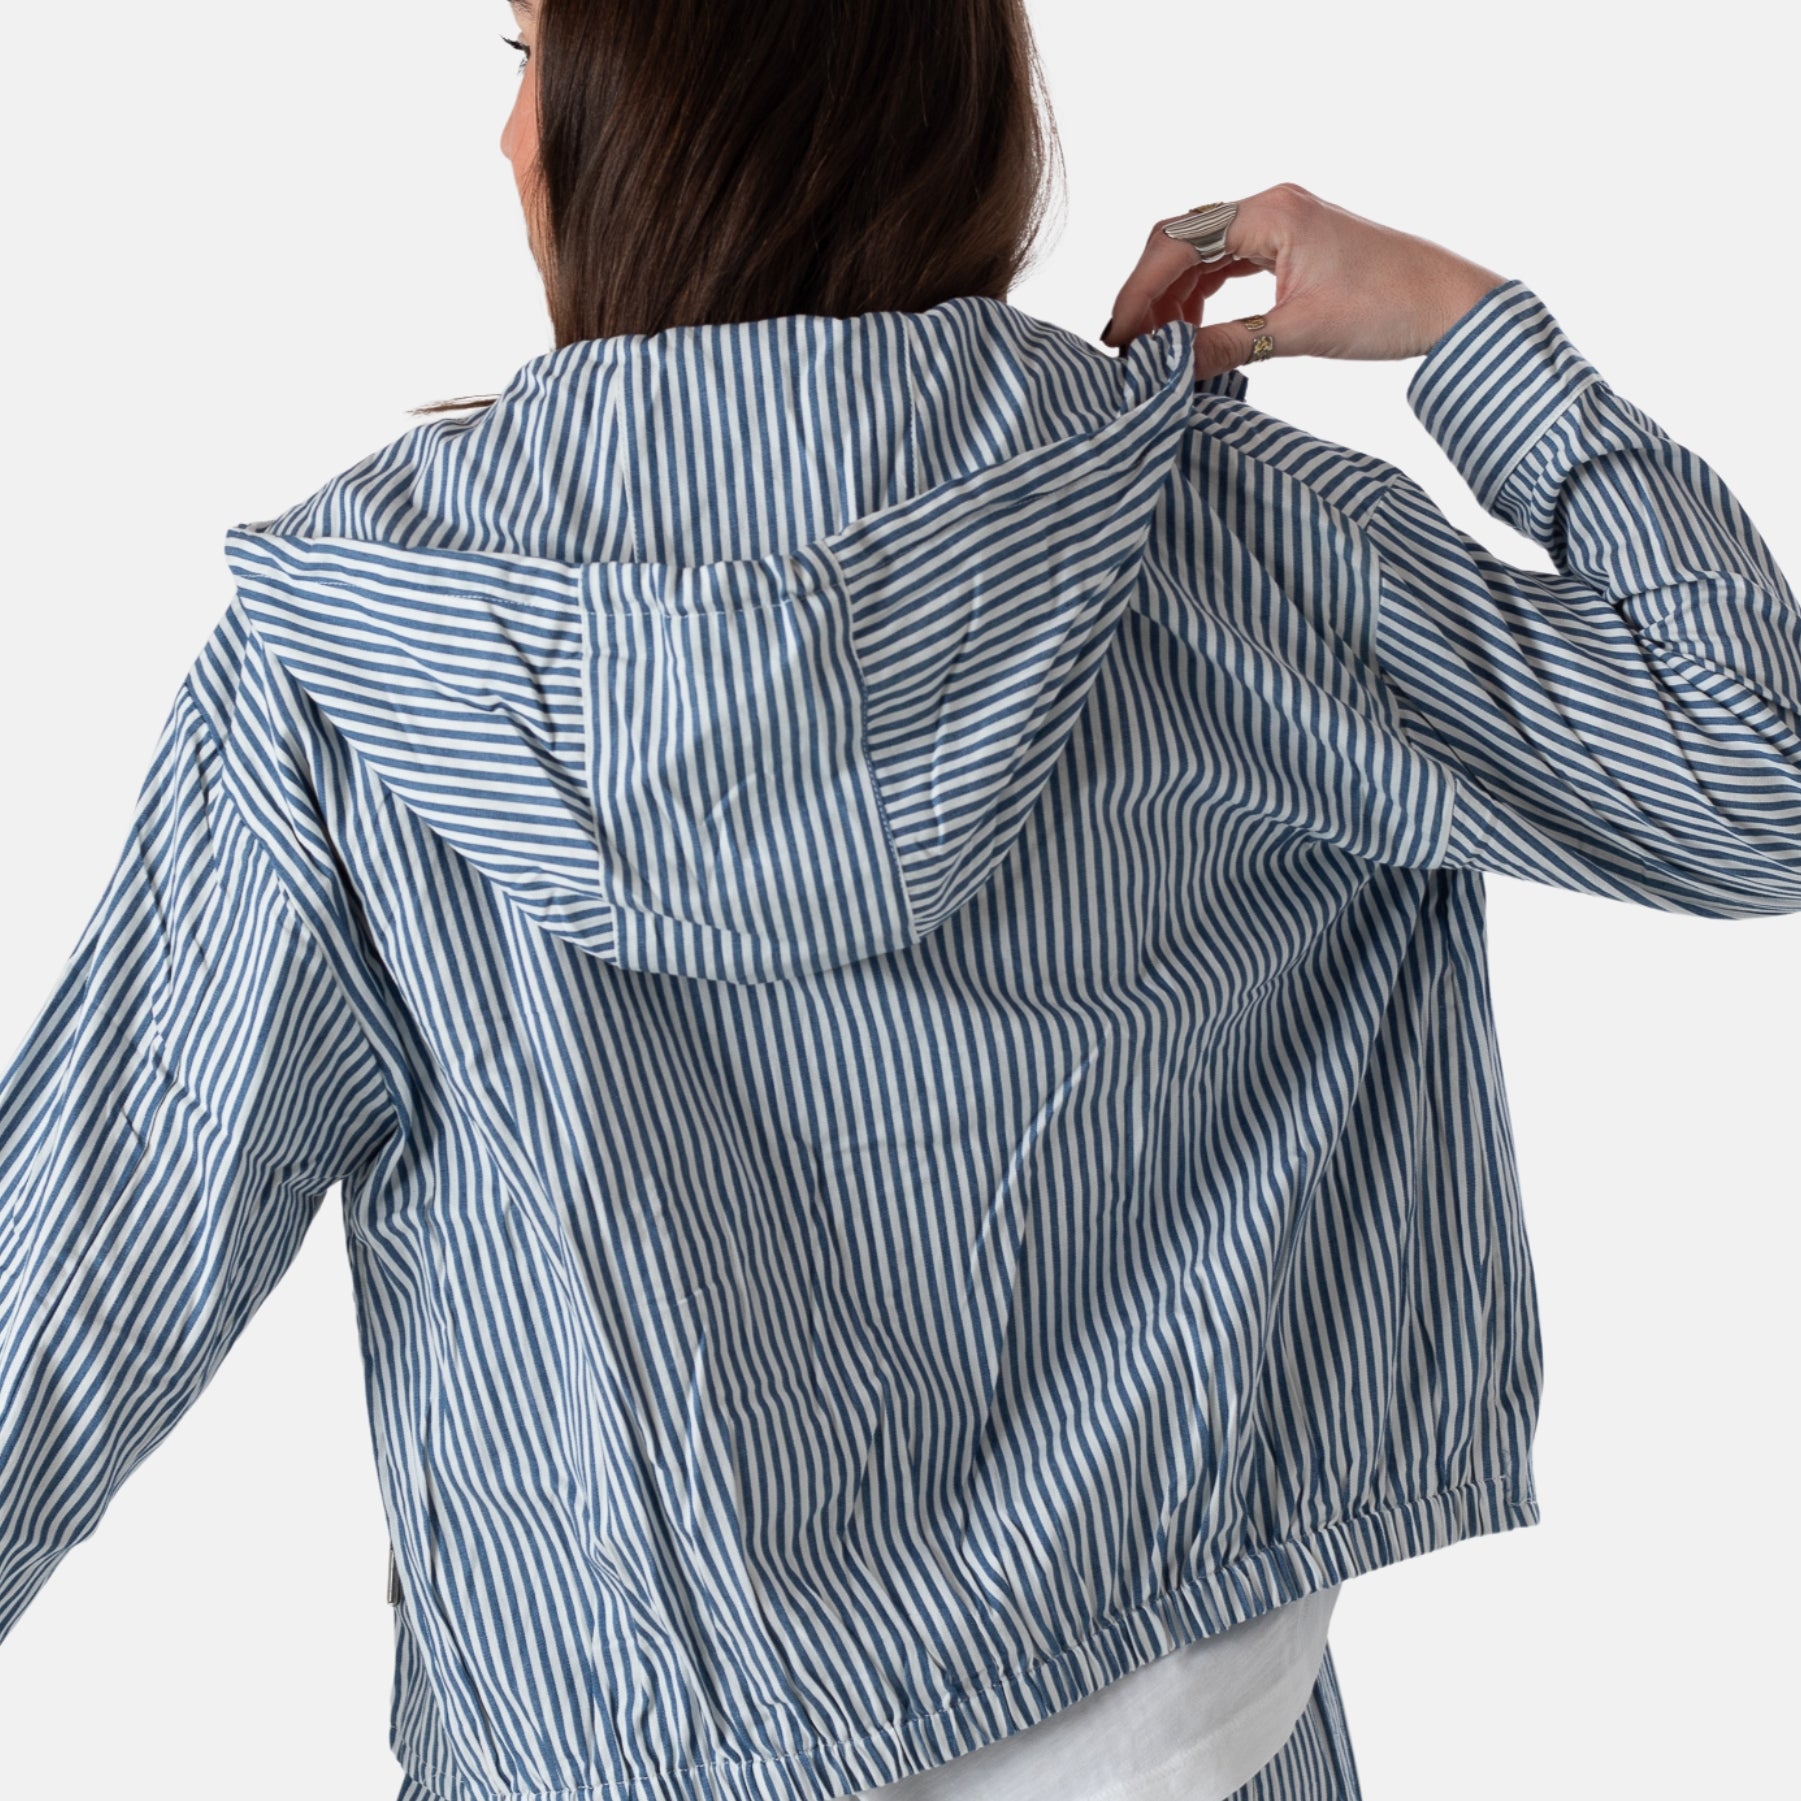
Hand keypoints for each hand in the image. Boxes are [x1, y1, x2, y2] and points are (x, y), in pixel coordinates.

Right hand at [1100, 183, 1509, 379]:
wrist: (1451, 303)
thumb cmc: (1389, 306)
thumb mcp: (1298, 334)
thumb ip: (1225, 347)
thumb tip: (1167, 370)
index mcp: (1270, 213)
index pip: (1178, 243)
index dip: (1138, 291)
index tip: (1117, 337)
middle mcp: (1270, 206)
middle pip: (1180, 239)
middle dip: (1148, 292)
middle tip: (1128, 345)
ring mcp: (1280, 222)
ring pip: (1200, 252)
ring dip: (1172, 297)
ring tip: (1158, 346)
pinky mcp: (1290, 243)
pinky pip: (1226, 261)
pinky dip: (1201, 295)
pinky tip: (1192, 329)